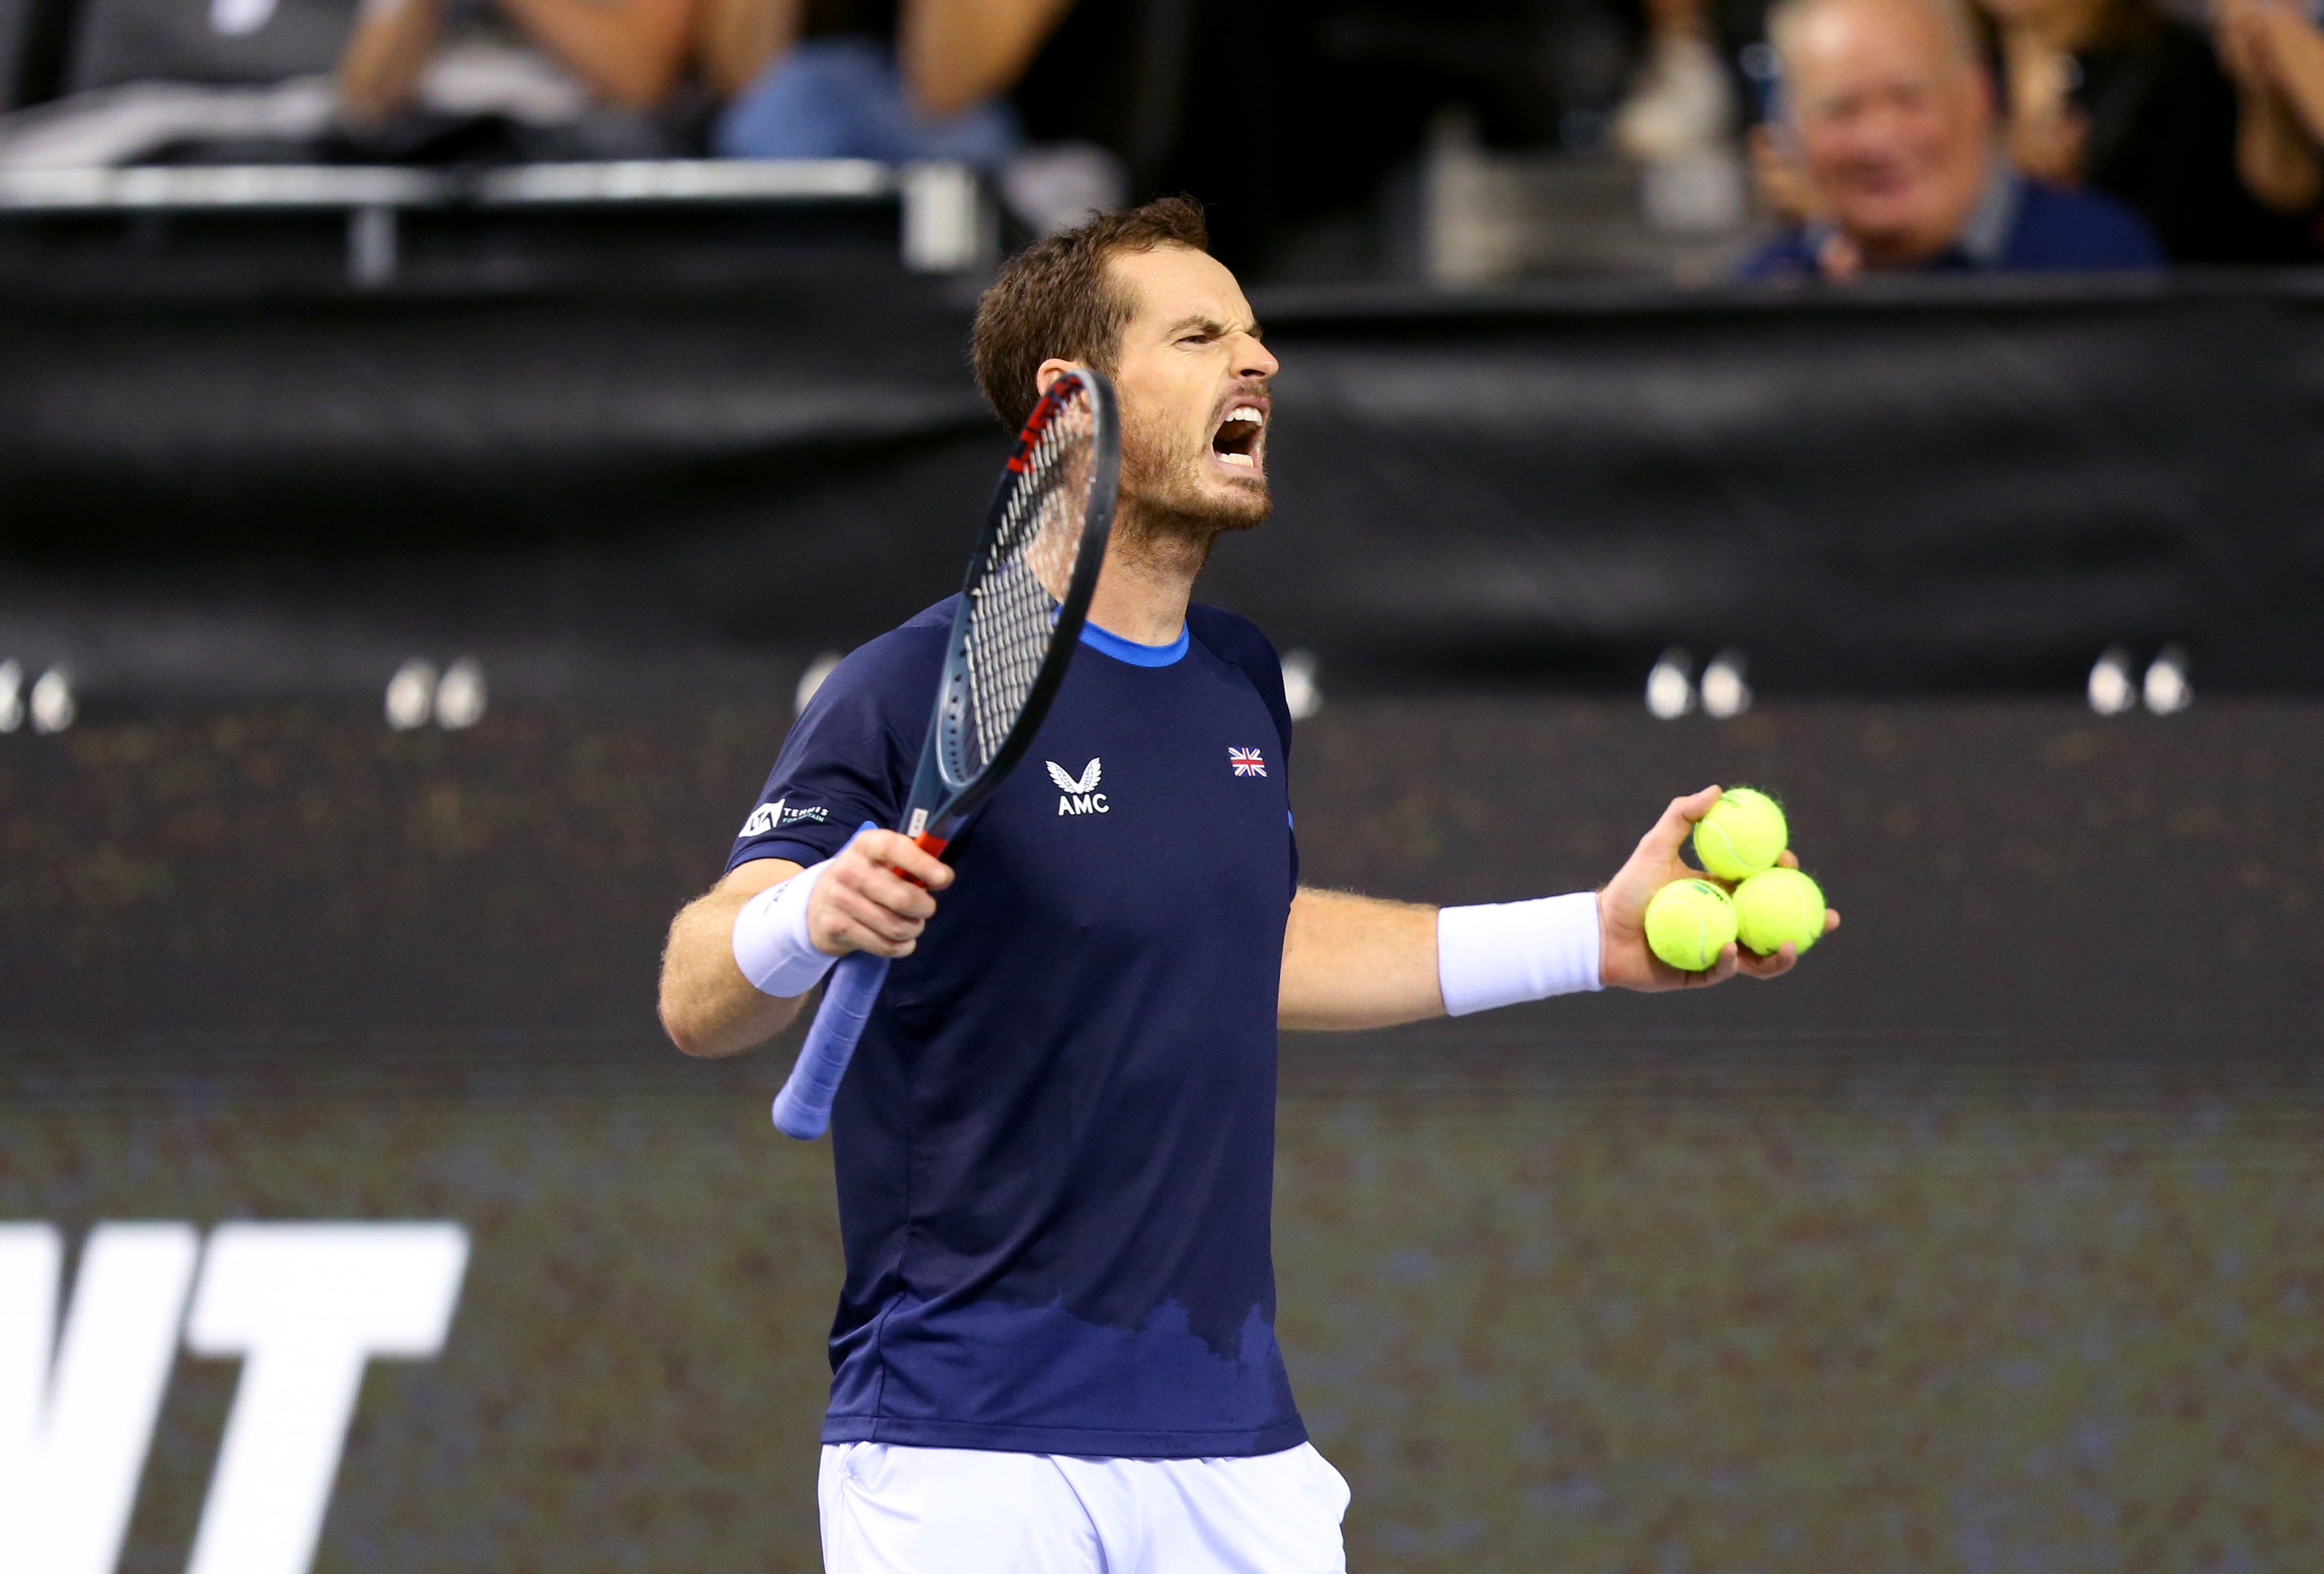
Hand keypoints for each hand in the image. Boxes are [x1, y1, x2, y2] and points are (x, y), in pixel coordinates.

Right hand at [806, 830, 952, 958]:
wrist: (817, 905)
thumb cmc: (864, 879)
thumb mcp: (880, 861)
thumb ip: (910, 864)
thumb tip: (942, 878)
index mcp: (865, 845)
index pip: (895, 848)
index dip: (922, 864)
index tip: (943, 879)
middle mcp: (849, 869)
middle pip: (903, 898)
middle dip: (925, 908)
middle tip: (925, 909)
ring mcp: (840, 899)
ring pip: (896, 927)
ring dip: (914, 929)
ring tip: (912, 925)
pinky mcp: (836, 927)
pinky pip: (884, 945)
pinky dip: (903, 947)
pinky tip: (903, 941)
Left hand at [1597, 785, 1841, 991]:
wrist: (1598, 931)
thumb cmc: (1627, 888)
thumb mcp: (1655, 846)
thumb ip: (1683, 816)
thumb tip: (1719, 790)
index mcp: (1720, 892)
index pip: (1762, 884)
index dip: (1784, 875)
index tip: (1791, 862)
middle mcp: (1724, 921)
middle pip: (1775, 923)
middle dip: (1808, 923)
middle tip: (1827, 916)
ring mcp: (1715, 950)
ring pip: (1759, 956)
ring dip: (1781, 955)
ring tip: (1791, 945)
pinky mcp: (1699, 974)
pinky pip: (1722, 970)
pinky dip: (1730, 961)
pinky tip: (1730, 948)